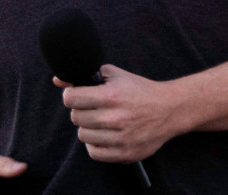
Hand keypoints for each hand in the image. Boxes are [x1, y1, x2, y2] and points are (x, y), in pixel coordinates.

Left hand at [55, 64, 176, 163]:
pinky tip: (104, 135)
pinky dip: (95, 144)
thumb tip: (58, 80)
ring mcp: (119, 138)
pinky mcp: (124, 153)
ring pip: (83, 136)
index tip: (77, 96)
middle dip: (81, 110)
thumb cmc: (140, 90)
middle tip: (92, 107)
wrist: (169, 110)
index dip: (71, 95)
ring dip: (88, 128)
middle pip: (76, 118)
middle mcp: (114, 118)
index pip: (71, 99)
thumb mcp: (116, 75)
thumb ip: (86, 74)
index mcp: (111, 96)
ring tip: (100, 121)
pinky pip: (94, 153)